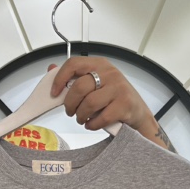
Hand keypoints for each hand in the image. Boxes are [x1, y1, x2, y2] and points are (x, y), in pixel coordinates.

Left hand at [48, 57, 173, 150]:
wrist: (138, 114)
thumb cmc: (114, 99)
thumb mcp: (95, 84)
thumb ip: (74, 77)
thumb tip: (51, 69)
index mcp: (99, 64)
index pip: (74, 64)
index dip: (60, 79)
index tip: (54, 93)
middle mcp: (110, 73)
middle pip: (79, 87)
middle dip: (70, 104)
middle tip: (70, 112)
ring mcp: (118, 88)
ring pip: (89, 103)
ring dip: (81, 116)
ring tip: (82, 119)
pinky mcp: (125, 105)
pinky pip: (101, 117)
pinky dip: (92, 125)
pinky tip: (92, 124)